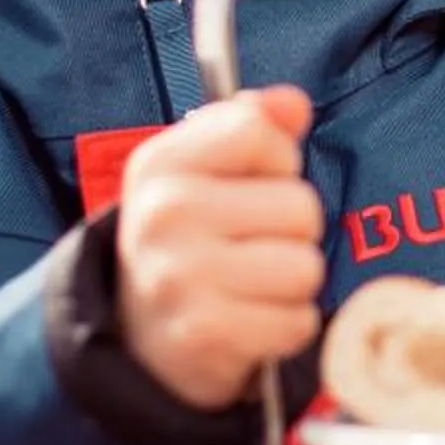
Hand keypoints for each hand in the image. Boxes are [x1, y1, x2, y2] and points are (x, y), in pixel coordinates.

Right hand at [115, 85, 327, 410]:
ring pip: (306, 266)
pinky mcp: (206, 333)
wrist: (139, 339)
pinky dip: (286, 325)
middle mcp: (165, 214)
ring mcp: (183, 275)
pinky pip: (298, 320)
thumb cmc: (188, 241)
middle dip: (291, 230)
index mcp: (160, 164)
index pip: (257, 131)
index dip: (276, 160)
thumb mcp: (201, 171)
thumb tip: (293, 104)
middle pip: (300, 205)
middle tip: (249, 247)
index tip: (253, 185)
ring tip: (251, 285)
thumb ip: (252, 125)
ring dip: (292, 282)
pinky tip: (250, 322)